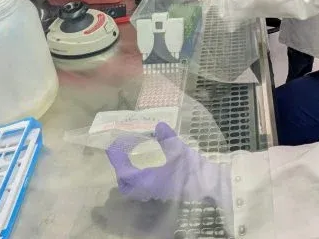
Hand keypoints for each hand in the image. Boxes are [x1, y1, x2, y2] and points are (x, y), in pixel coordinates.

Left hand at [106, 122, 230, 209]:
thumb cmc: (189, 167)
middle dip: (121, 167)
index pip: (122, 169)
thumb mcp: (177, 147)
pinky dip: (140, 176)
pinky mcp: (161, 193)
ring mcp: (153, 193)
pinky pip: (143, 186)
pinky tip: (149, 164)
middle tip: (124, 150)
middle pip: (124, 181)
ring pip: (133, 185)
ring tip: (135, 156)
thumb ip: (165, 136)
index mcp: (145, 179)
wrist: (205, 183)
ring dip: (130, 172)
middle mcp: (146, 188)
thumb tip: (158, 125)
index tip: (113, 145)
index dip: (116, 157)